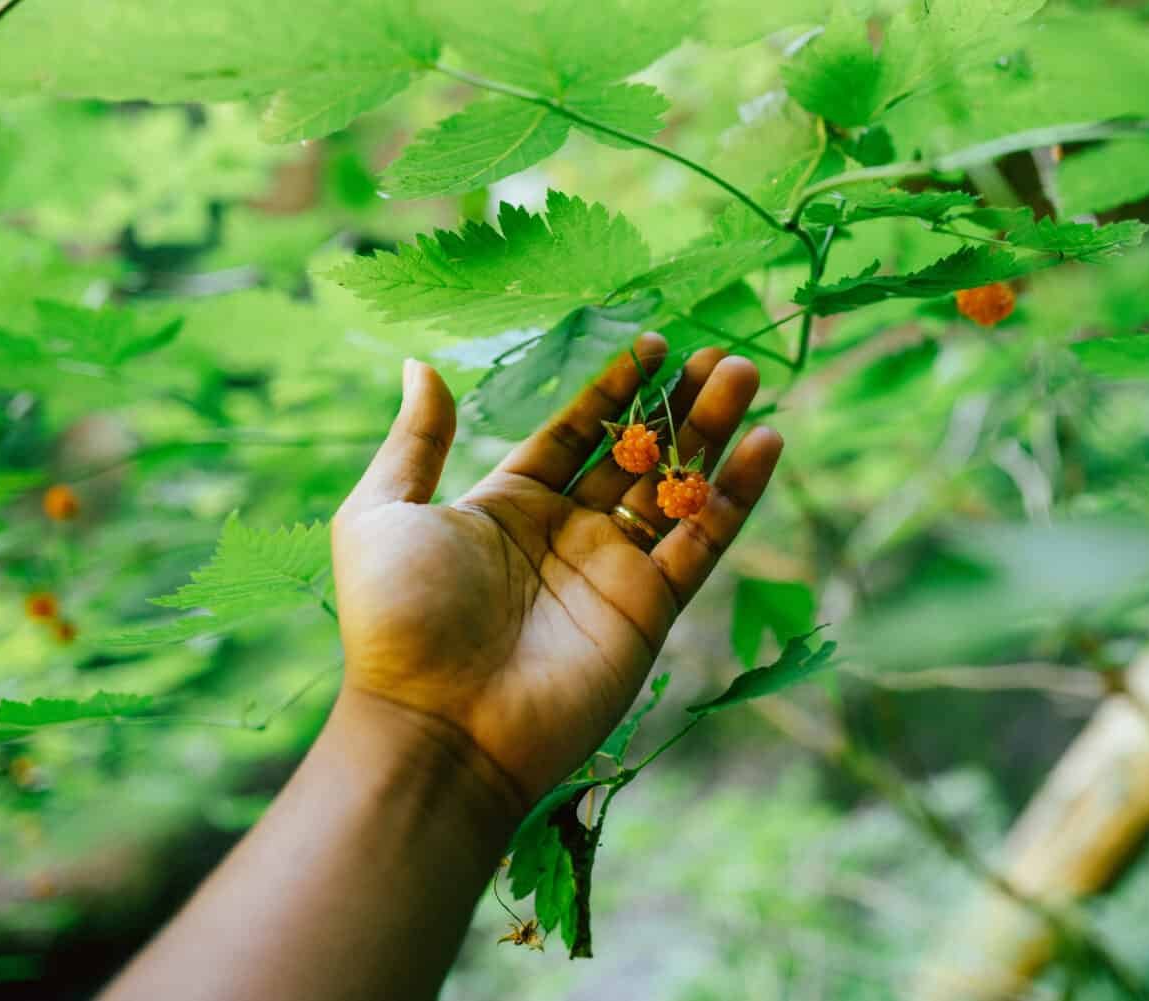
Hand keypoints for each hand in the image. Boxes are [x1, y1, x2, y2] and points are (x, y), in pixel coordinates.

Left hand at [330, 336, 781, 814]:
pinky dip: (736, 495)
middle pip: (635, 454)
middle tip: (718, 356)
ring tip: (745, 376)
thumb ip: (415, 442)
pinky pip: (702, 541)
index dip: (615, 390)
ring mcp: (611, 572)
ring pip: (676, 487)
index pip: (575, 434)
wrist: (439, 726)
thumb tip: (418, 367)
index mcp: (508, 507)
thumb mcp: (383, 513)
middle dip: (677, 403)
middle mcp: (566, 535)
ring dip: (712, 433)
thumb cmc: (399, 620)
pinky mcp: (648, 610)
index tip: (654, 344)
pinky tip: (765, 443)